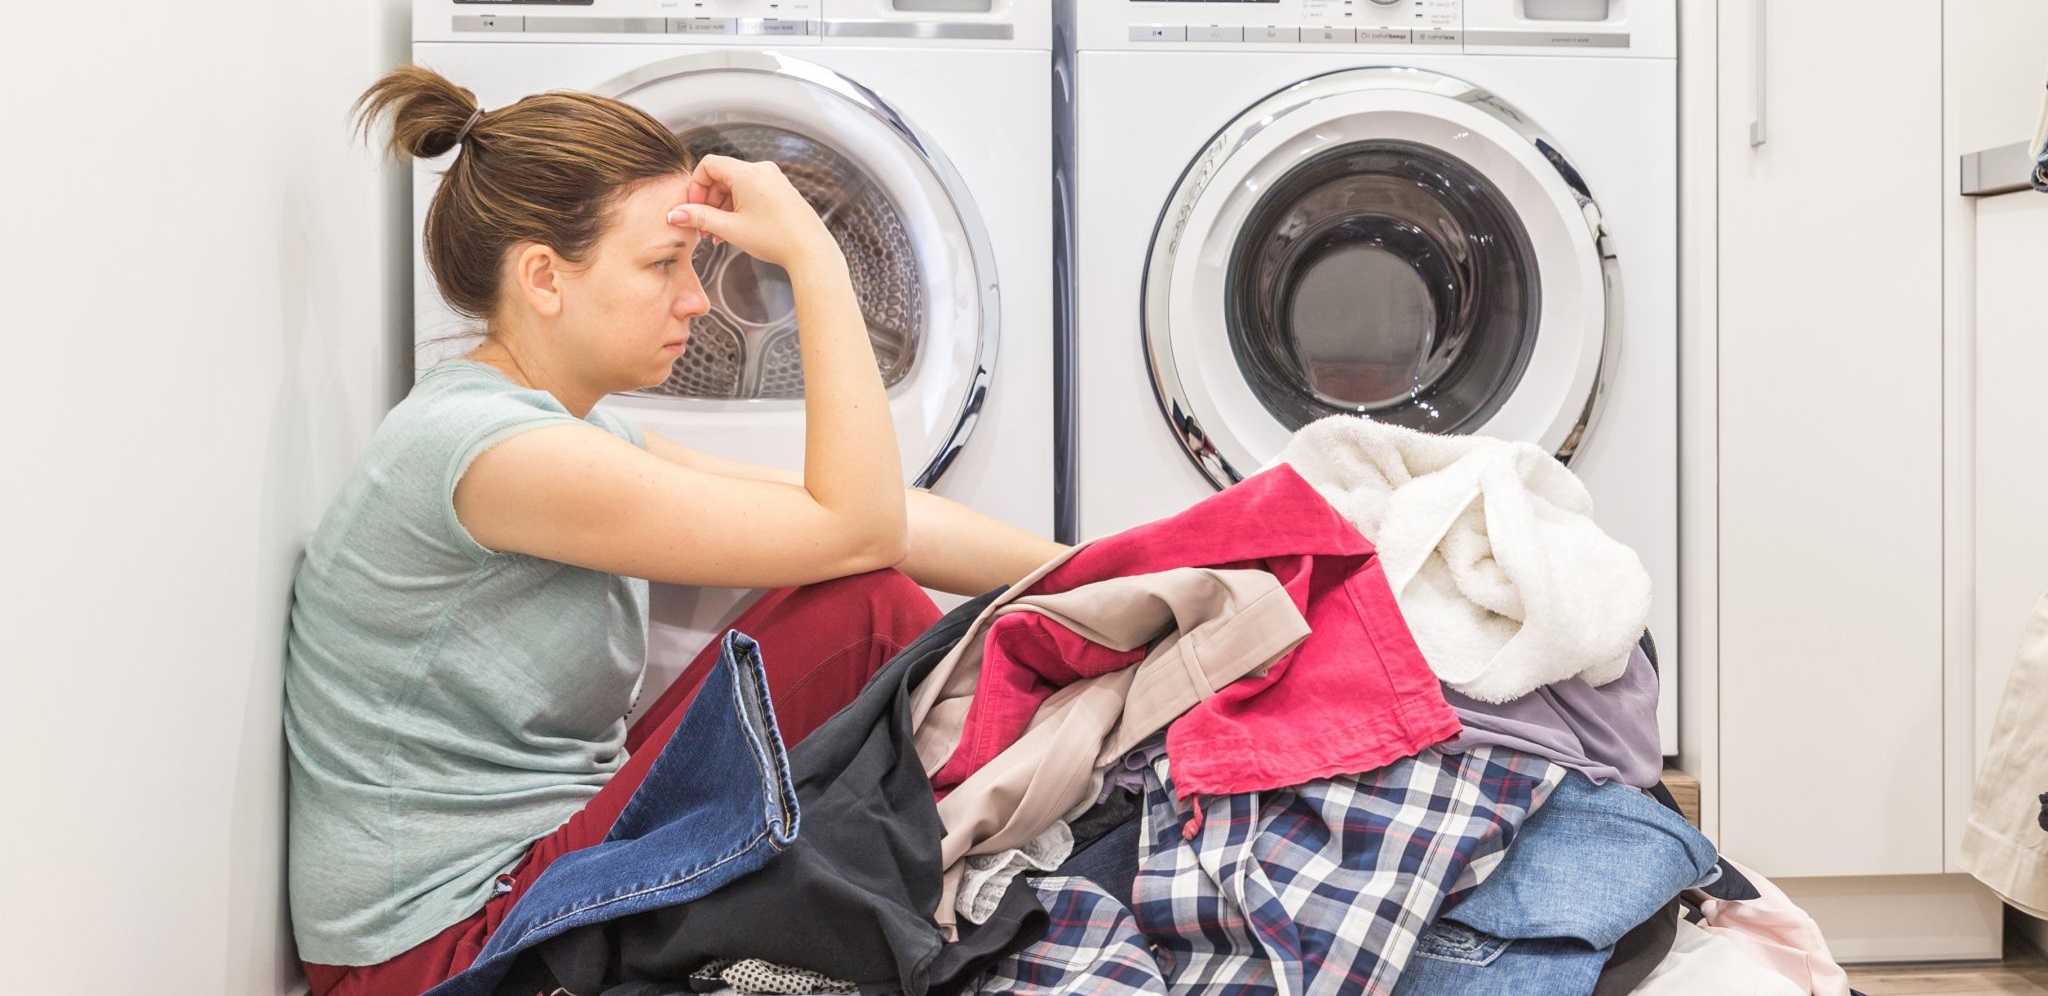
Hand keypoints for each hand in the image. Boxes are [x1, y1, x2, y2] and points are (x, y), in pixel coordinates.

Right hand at [665, 154, 840, 270]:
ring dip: (722, 207)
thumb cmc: (776, 239)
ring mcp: (774, 179)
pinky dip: (739, 207)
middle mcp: (762, 170)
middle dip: (708, 201)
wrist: (810, 251)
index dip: (696, 186)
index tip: (693, 208)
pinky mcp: (781, 190)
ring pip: (736, 185)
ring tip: (718, 234)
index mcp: (747, 173)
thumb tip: (675, 214)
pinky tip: (735, 230)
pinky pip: (751, 192)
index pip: (708, 165)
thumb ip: (699, 218)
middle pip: (722, 176)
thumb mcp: (730, 229)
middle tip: (703, 225)